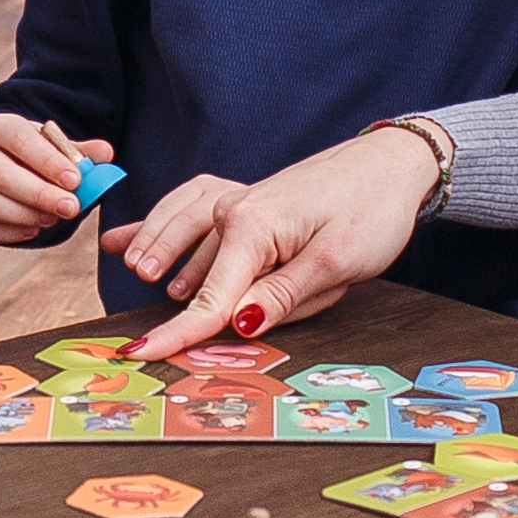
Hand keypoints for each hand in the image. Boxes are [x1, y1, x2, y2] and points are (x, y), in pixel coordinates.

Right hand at [0, 113, 103, 245]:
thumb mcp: (60, 150)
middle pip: (0, 173)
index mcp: (1, 126)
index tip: (75, 180)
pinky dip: (5, 232)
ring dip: (21, 214)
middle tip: (70, 208)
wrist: (8, 168)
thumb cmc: (39, 159)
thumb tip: (105, 154)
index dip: (47, 160)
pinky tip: (32, 231)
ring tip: (51, 221)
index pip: (20, 139)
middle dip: (38, 194)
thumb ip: (83, 153)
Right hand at [125, 123, 442, 359]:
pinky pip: (187, 211)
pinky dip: (157, 225)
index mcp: (253, 229)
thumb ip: (281, 294)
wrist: (391, 162)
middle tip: (153, 341)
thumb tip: (236, 322)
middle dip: (182, 308)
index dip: (178, 333)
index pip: (210, 297)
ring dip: (153, 255)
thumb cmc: (372, 209)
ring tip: (128, 273)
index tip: (140, 354)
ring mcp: (237, 202)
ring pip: (180, 235)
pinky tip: (126, 238)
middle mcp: (235, 211)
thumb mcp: (336, 263)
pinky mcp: (246, 202)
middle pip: (194, 272)